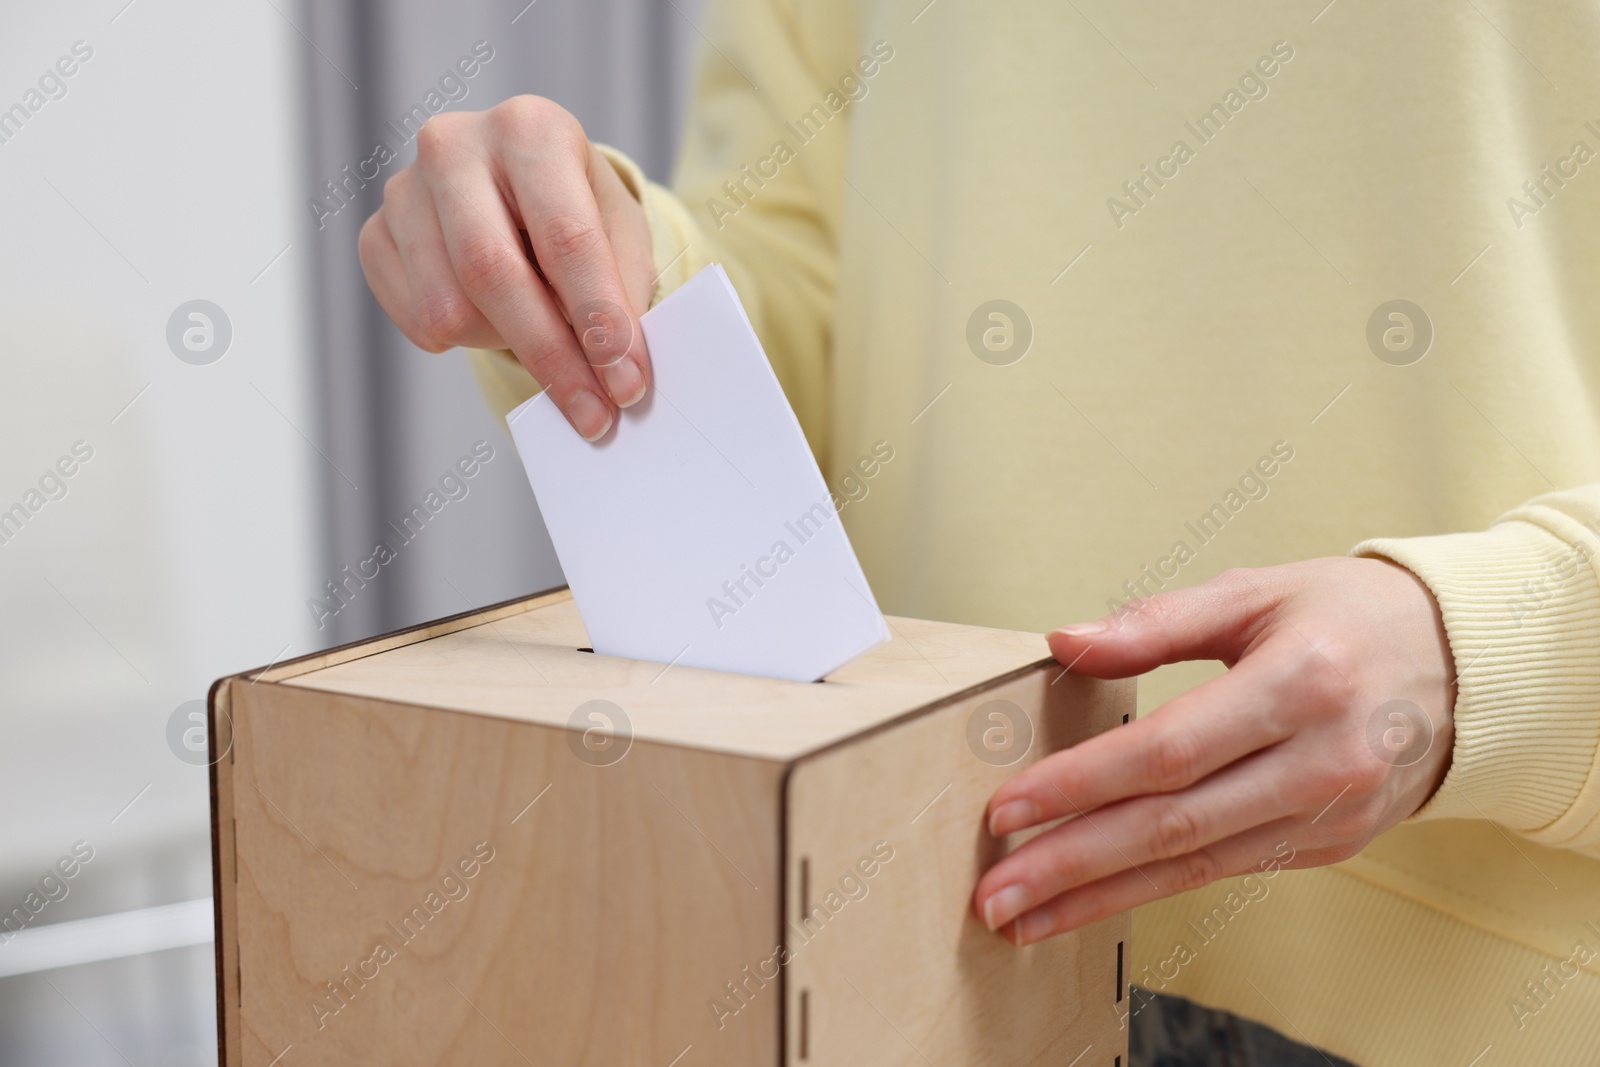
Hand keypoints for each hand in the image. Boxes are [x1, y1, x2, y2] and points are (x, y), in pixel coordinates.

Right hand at [359, 96, 655, 440]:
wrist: (521, 192)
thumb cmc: (577, 212)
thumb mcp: (618, 237)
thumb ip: (620, 295)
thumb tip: (618, 371)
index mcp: (531, 129)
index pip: (566, 238)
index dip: (598, 319)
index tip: (626, 382)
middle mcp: (456, 145)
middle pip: (494, 274)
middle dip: (553, 357)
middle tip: (594, 416)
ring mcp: (404, 190)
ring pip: (449, 308)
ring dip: (505, 343)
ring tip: (537, 327)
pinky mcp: (376, 235)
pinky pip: (418, 320)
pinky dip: (465, 340)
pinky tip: (492, 314)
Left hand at [972, 558, 1454, 945]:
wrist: (1466, 668)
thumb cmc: (1346, 615)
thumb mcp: (1256, 592)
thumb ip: (1156, 622)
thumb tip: (1063, 641)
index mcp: (1301, 683)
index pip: (1169, 750)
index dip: (1082, 784)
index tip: (1008, 807)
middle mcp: (1320, 761)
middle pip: (1173, 824)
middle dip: (1074, 863)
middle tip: (994, 892)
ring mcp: (1329, 815)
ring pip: (1193, 864)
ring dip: (1098, 897)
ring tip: (1021, 916)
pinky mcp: (1327, 846)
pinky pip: (1223, 870)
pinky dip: (1149, 891)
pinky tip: (1091, 902)